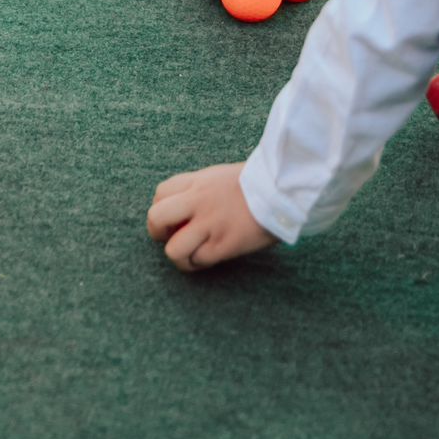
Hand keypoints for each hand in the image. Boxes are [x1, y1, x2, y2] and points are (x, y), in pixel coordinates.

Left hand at [147, 163, 276, 272]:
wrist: (283, 189)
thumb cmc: (257, 183)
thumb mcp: (220, 176)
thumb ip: (199, 190)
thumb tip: (183, 210)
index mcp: (198, 181)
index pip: (159, 194)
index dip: (162, 209)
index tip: (174, 218)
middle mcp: (198, 201)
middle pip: (156, 218)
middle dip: (159, 233)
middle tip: (174, 237)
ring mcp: (209, 224)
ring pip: (173, 250)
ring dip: (181, 255)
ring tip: (194, 252)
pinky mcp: (223, 245)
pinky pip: (198, 262)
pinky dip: (201, 262)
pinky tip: (213, 254)